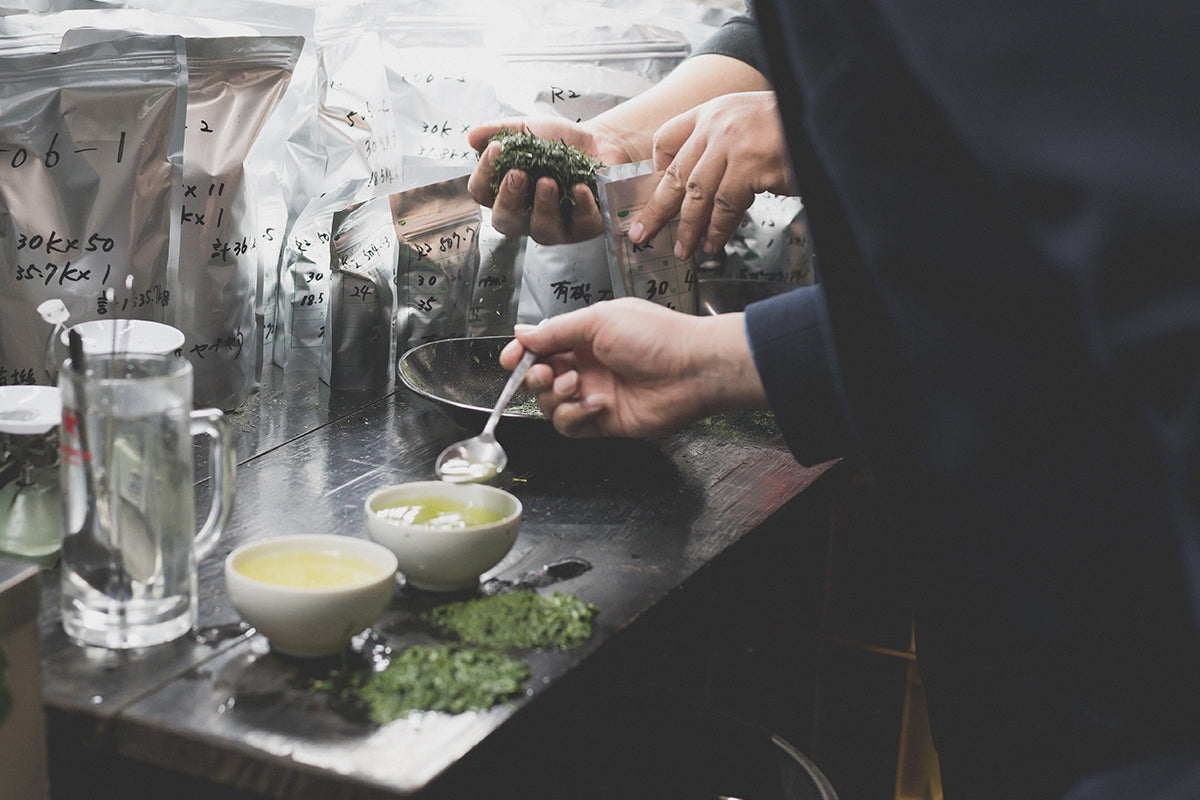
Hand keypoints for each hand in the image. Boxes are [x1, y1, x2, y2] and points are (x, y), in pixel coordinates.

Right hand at [467, 118, 633, 244]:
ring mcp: (557, 226)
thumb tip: (473, 137)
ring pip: (543, 231)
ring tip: (548, 182)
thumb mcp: (526, 130)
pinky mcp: (585, 227)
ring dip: (543, 207)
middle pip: (506, 222)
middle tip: (518, 174)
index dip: (483, 175)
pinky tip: (580, 188)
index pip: (482, 194)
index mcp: (507, 194)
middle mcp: (527, 216)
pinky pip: (581, 225)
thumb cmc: (556, 142)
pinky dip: (580, 206)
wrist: (597, 142)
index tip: (496, 149)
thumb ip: (500, 131)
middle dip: (509, 199)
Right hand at [499, 298, 765, 438]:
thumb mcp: (599, 321)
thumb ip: (557, 330)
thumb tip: (522, 333)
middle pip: (538, 378)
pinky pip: (570, 426)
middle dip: (534, 376)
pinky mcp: (603, 422)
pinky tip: (597, 403)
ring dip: (555, 395)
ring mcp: (593, 394)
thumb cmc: (655, 337)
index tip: (510, 358)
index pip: (541, 347)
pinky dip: (575, 416)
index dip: (521, 354)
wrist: (692, 369)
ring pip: (549, 404)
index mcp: (584, 337)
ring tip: (577, 385)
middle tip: (547, 372)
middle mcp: (586, 366)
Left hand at [629, 91, 797, 259]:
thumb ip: (722, 147)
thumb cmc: (791, 128)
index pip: (667, 138)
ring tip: (683, 248)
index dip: (657, 168)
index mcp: (712, 112)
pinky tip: (713, 243)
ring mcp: (732, 145)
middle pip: (674, 173)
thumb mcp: (748, 125)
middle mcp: (717, 125)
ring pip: (696, 194)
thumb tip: (700, 189)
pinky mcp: (750, 166)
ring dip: (688, 227)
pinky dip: (717, 230)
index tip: (654, 193)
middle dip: (656, 208)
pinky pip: (725, 207)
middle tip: (642, 233)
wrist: (824, 121)